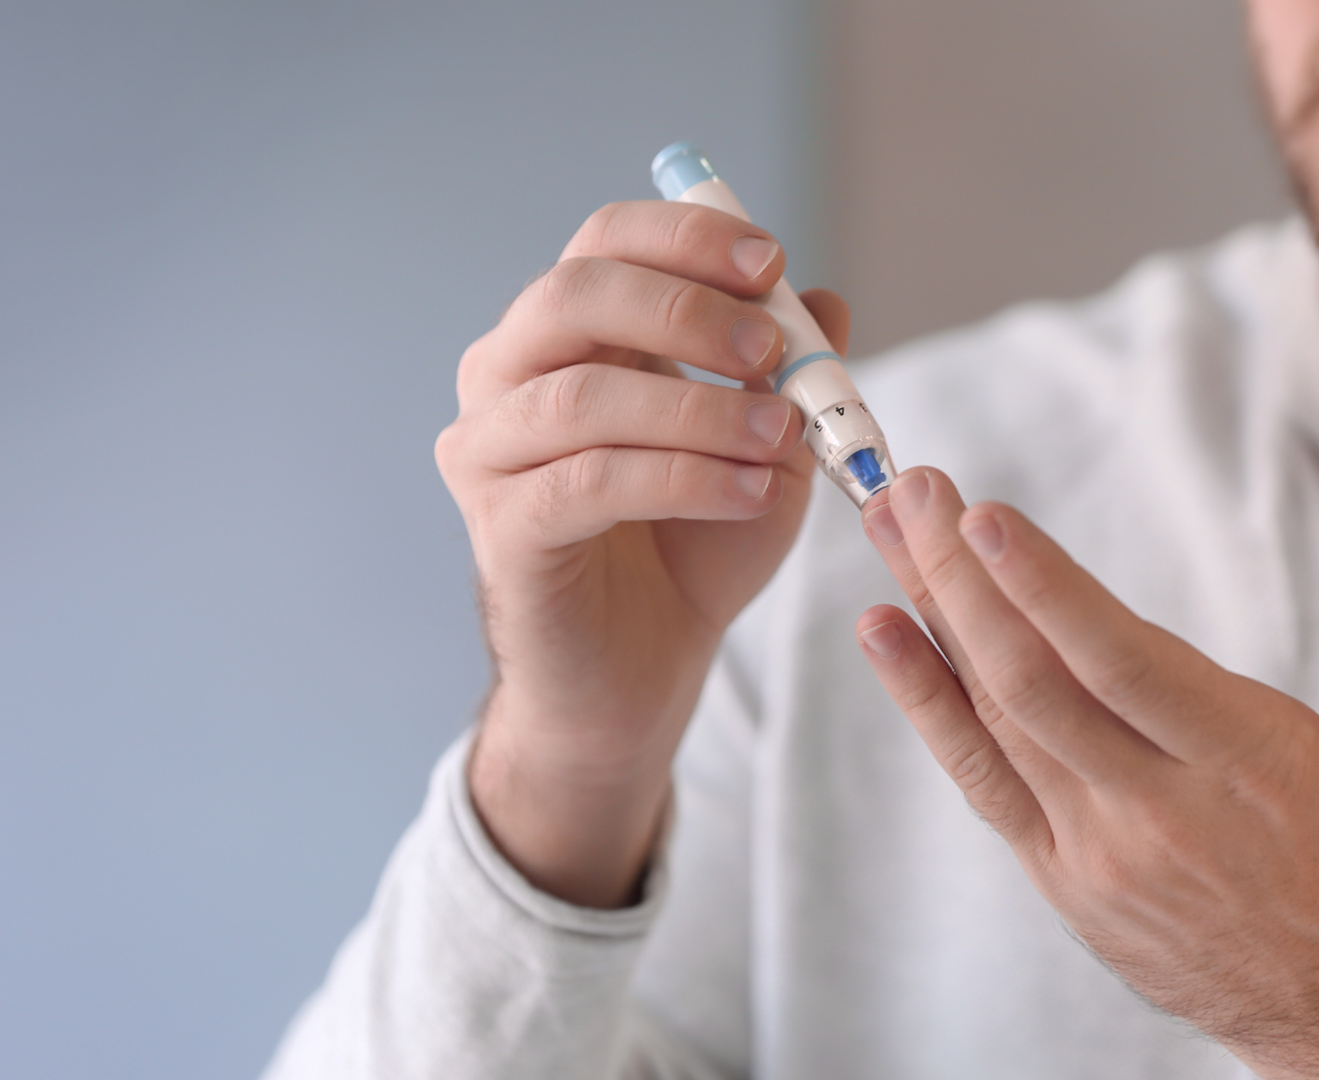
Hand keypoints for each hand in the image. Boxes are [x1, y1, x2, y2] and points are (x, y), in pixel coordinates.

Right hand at [436, 200, 848, 906]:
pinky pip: (588, 482)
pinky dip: (682, 479)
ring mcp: (489, 453)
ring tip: (782, 439)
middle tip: (772, 349)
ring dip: (699, 409)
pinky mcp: (503, 530)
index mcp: (566, 335)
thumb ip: (788, 375)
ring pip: (582, 397)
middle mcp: (506, 377)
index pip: (604, 242)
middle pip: (574, 296)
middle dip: (685, 311)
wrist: (640, 671)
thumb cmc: (694, 546)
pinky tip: (749, 495)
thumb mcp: (764, 448)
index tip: (770, 263)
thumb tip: (828, 304)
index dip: (686, 238)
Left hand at [854, 468, 1318, 1079]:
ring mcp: (1104, 852)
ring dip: (936, 617)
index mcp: (1253, 769)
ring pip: (998, 720)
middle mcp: (1163, 811)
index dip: (1048, 590)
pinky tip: (888, 638)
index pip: (1127, 666)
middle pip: (1035, 681)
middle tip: (911, 487)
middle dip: (961, 577)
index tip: (983, 517)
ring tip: (886, 529)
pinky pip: (985, 783)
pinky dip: (928, 708)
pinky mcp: (1070, 880)